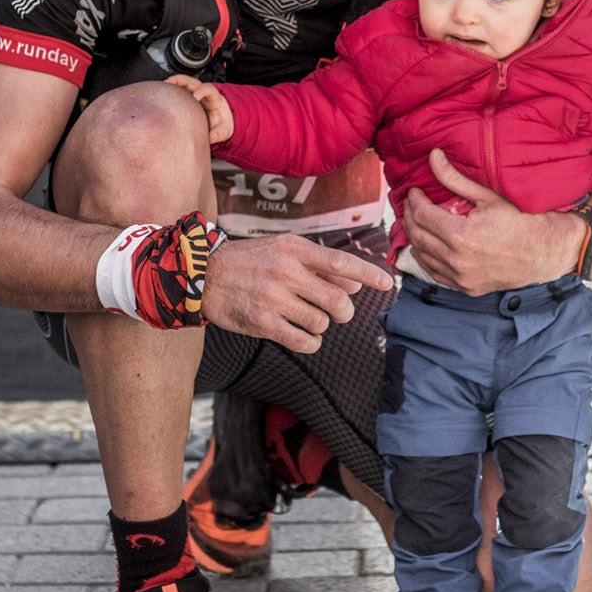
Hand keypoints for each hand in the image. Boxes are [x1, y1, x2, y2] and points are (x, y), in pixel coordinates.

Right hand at [163, 74, 232, 144]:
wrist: (220, 122)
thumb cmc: (221, 124)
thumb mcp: (224, 130)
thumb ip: (219, 133)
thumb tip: (211, 137)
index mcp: (214, 98)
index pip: (208, 89)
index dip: (202, 90)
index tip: (195, 96)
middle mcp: (203, 93)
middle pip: (191, 81)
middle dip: (179, 80)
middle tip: (169, 84)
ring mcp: (193, 93)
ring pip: (182, 83)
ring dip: (171, 83)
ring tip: (160, 88)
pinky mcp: (185, 98)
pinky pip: (176, 90)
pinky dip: (168, 91)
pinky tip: (160, 96)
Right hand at [201, 233, 394, 354]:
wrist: (204, 273)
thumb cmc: (250, 260)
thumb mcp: (283, 251)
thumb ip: (319, 266)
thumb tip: (356, 285)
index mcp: (295, 249)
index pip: (341, 263)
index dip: (369, 274)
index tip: (388, 284)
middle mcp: (286, 272)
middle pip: (338, 301)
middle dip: (343, 312)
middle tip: (336, 313)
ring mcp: (274, 298)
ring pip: (322, 323)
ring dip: (321, 326)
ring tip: (307, 320)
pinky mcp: (263, 322)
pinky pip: (304, 341)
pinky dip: (311, 342)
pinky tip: (303, 336)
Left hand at [401, 150, 581, 295]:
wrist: (545, 251)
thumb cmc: (521, 220)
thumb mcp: (488, 196)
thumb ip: (455, 179)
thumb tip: (433, 156)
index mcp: (460, 236)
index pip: (422, 215)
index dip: (414, 201)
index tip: (414, 191)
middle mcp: (456, 260)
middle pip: (417, 236)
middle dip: (409, 217)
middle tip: (411, 203)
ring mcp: (461, 278)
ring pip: (422, 257)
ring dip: (414, 238)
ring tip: (416, 221)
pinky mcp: (466, 288)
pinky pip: (435, 274)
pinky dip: (427, 258)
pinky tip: (428, 245)